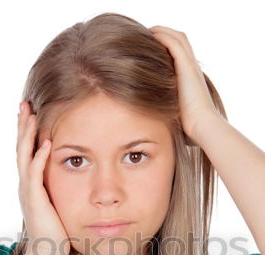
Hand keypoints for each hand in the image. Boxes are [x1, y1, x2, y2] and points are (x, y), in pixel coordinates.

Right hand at [16, 101, 70, 254]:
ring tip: (30, 114)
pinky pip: (35, 174)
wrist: (47, 252)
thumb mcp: (57, 203)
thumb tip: (73, 178)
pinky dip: (39, 158)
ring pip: (24, 156)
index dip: (28, 133)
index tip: (32, 114)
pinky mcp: (34, 199)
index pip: (27, 152)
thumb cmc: (56, 230)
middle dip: (23, 126)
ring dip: (27, 135)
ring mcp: (28, 191)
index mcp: (31, 184)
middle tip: (24, 104)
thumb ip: (58, 189)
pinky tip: (45, 143)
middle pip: (21, 148)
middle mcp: (26, 184)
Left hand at [148, 25, 218, 144]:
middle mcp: (191, 70)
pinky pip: (174, 43)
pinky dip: (162, 36)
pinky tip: (148, 36)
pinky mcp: (186, 67)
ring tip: (143, 33)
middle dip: (162, 36)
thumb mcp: (176, 120)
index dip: (164, 49)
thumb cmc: (190, 131)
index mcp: (189, 80)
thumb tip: (156, 130)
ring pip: (177, 37)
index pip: (178, 55)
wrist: (202, 127)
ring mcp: (190, 67)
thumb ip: (167, 116)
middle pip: (179, 41)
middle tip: (143, 38)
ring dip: (160, 32)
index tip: (146, 52)